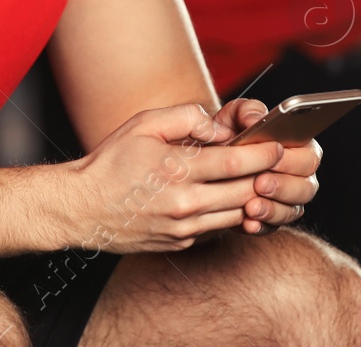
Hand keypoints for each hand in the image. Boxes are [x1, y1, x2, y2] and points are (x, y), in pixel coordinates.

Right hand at [62, 103, 287, 252]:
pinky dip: (230, 214)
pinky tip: (233, 199)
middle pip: (245, 193)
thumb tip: (220, 128)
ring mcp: (183, 229)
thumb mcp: (144, 123)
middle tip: (279, 164)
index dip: (263, 155)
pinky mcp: (180, 243)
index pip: (236, 164)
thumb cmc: (113, 161)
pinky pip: (217, 229)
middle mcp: (184, 204)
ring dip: (254, 199)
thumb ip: (186, 117)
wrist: (82, 207)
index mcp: (177, 170)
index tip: (277, 146)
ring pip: (236, 215)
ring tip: (262, 181)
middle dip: (267, 177)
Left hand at [211, 99, 322, 235]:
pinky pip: (273, 227)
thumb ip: (246, 111)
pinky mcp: (270, 219)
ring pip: (292, 210)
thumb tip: (256, 118)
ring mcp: (286, 200)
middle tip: (260, 182)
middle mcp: (297, 176)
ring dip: (273, 209)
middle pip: (307, 187)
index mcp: (297, 148)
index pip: (311, 156)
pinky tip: (247, 223)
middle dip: (283, 185)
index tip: (275, 157)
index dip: (295, 160)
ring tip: (251, 206)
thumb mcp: (232, 117)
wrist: (204, 162)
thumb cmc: (225, 134)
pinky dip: (261, 225)